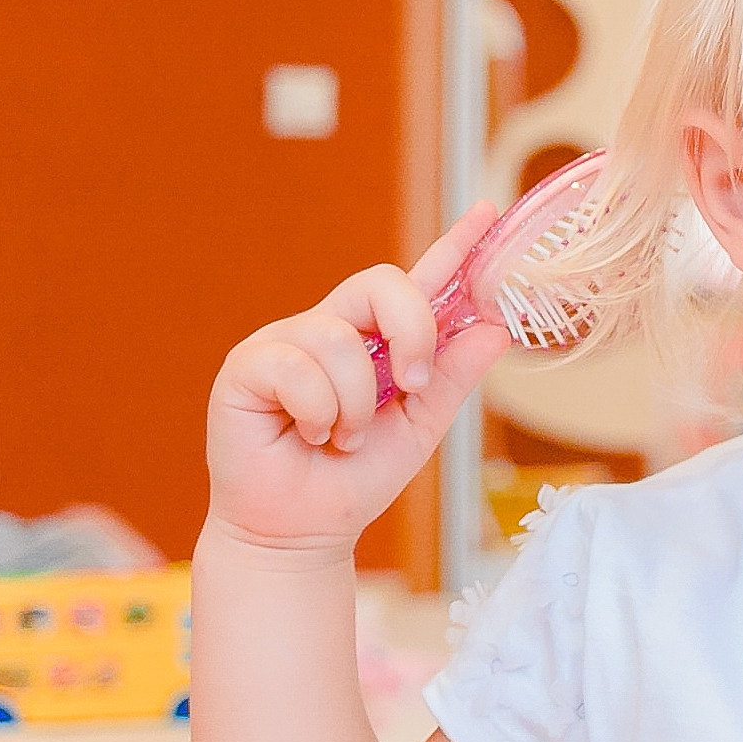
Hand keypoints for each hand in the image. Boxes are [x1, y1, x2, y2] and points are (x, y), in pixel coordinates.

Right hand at [206, 203, 513, 554]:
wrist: (303, 531)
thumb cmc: (354, 478)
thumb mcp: (420, 427)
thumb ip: (452, 377)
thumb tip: (494, 328)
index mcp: (374, 338)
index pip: (415, 281)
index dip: (452, 246)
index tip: (488, 210)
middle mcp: (329, 328)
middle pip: (381, 283)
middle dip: (412, 332)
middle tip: (409, 386)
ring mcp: (285, 342)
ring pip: (341, 339)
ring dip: (357, 404)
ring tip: (344, 437)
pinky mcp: (247, 365)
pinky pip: (298, 368)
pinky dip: (318, 412)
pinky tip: (308, 435)